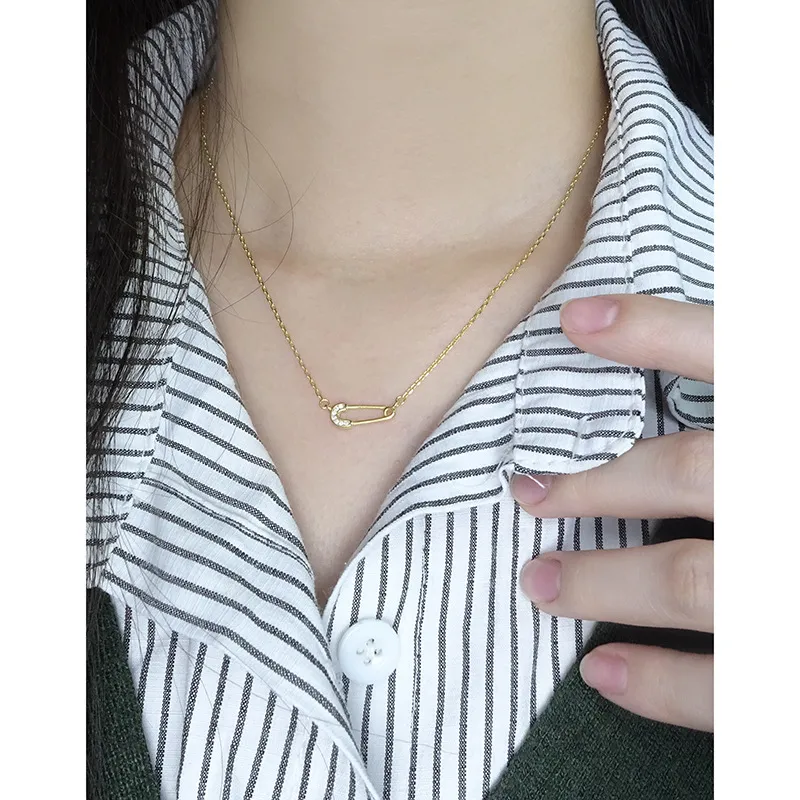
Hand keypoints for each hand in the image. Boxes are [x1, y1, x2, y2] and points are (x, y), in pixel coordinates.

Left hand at [511, 294, 712, 731]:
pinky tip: (600, 672)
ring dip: (602, 583)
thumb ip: (761, 387)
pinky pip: (733, 692)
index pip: (747, 351)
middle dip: (597, 483)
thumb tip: (724, 385)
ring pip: (694, 580)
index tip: (576, 320)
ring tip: (538, 584)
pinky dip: (659, 684)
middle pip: (692, 473)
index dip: (657, 329)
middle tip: (528, 490)